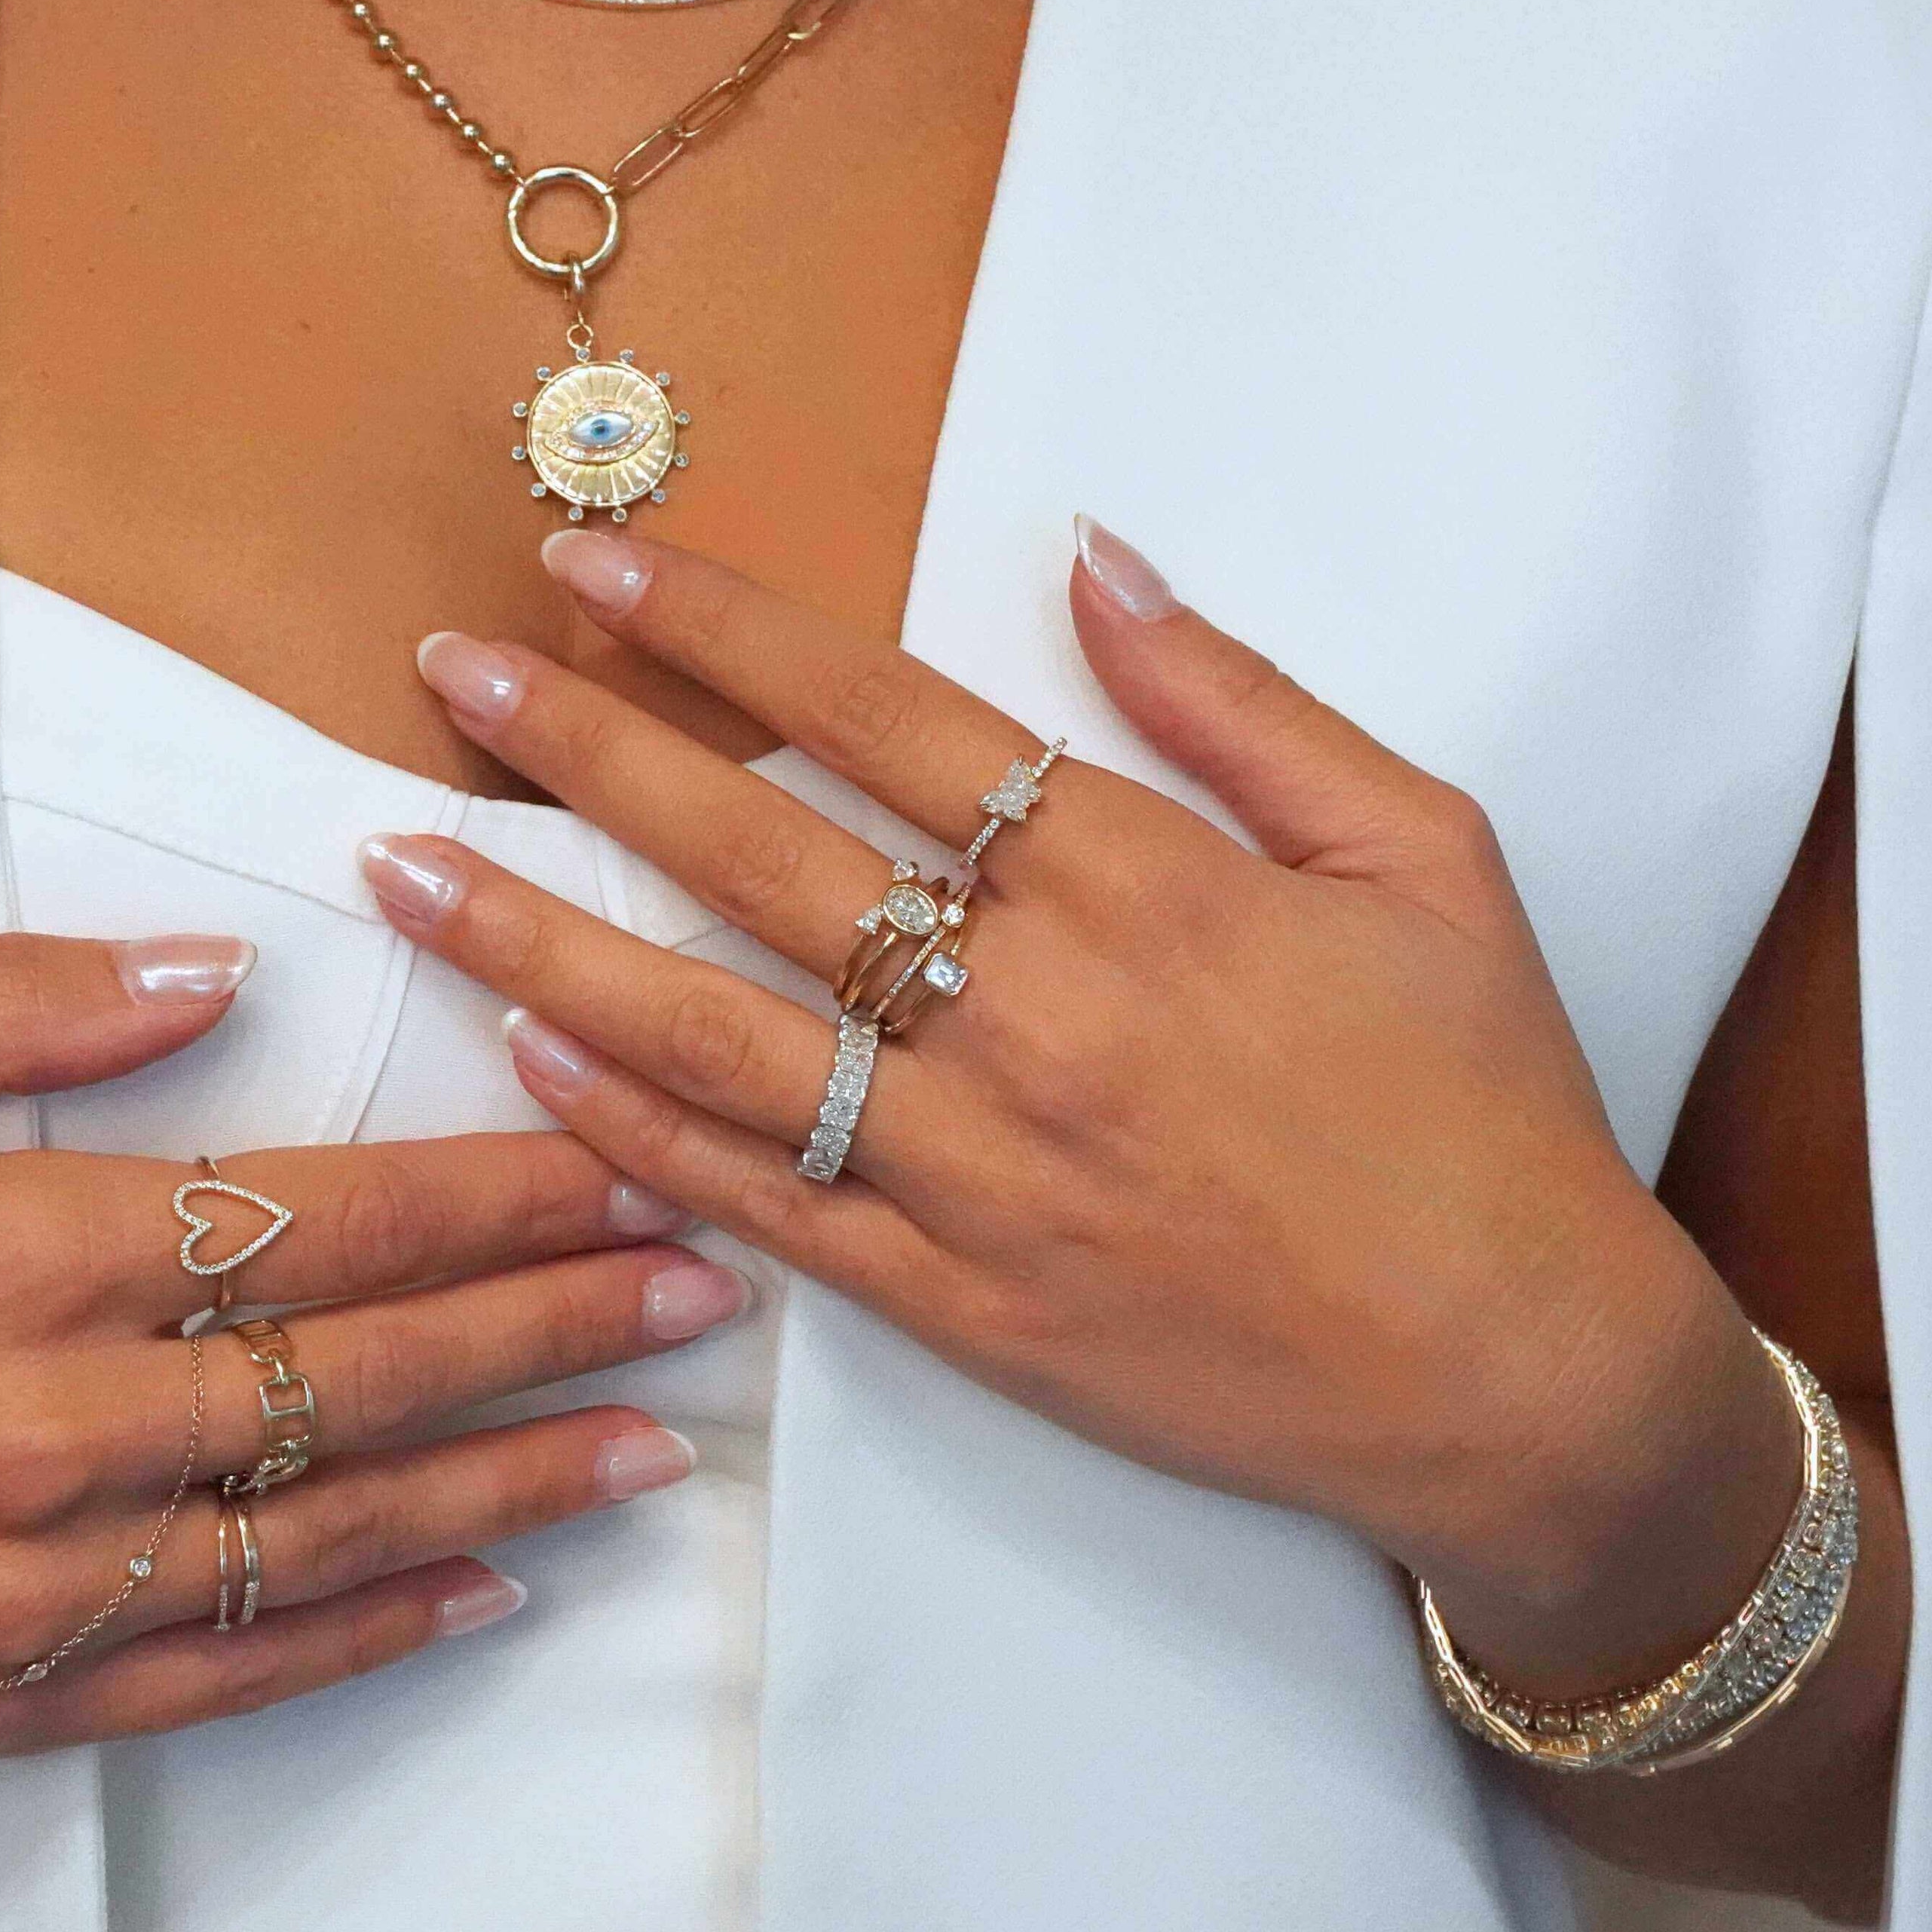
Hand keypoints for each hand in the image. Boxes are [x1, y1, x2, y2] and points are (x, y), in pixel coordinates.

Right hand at [0, 934, 733, 1753]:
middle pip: (359, 1374)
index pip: (312, 1218)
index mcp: (5, 1258)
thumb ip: (6, 1005)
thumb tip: (215, 971)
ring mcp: (33, 1585)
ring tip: (657, 1440)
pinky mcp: (2, 1694)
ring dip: (509, 1481)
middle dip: (552, 1324)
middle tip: (708, 1282)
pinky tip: (485, 1587)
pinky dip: (369, 1630)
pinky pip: (233, 1673)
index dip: (487, 1188)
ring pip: (329, 1530)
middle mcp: (47, 1432)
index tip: (618, 1152)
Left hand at [363, 523, 1803, 1694]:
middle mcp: (1039, 1017)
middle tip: (449, 671)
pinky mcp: (966, 1306)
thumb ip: (1243, 702)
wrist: (1525, 1376)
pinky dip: (634, 1134)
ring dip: (544, 938)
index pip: (885, 719)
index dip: (725, 629)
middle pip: (761, 855)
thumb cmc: (1486, 1103)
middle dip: (586, 749)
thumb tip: (1094, 555)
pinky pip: (765, 1204)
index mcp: (1148, 884)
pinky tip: (530, 1058)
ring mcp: (987, 1172)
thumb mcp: (1424, 853)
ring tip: (406, 859)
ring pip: (716, 1035)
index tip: (599, 564)